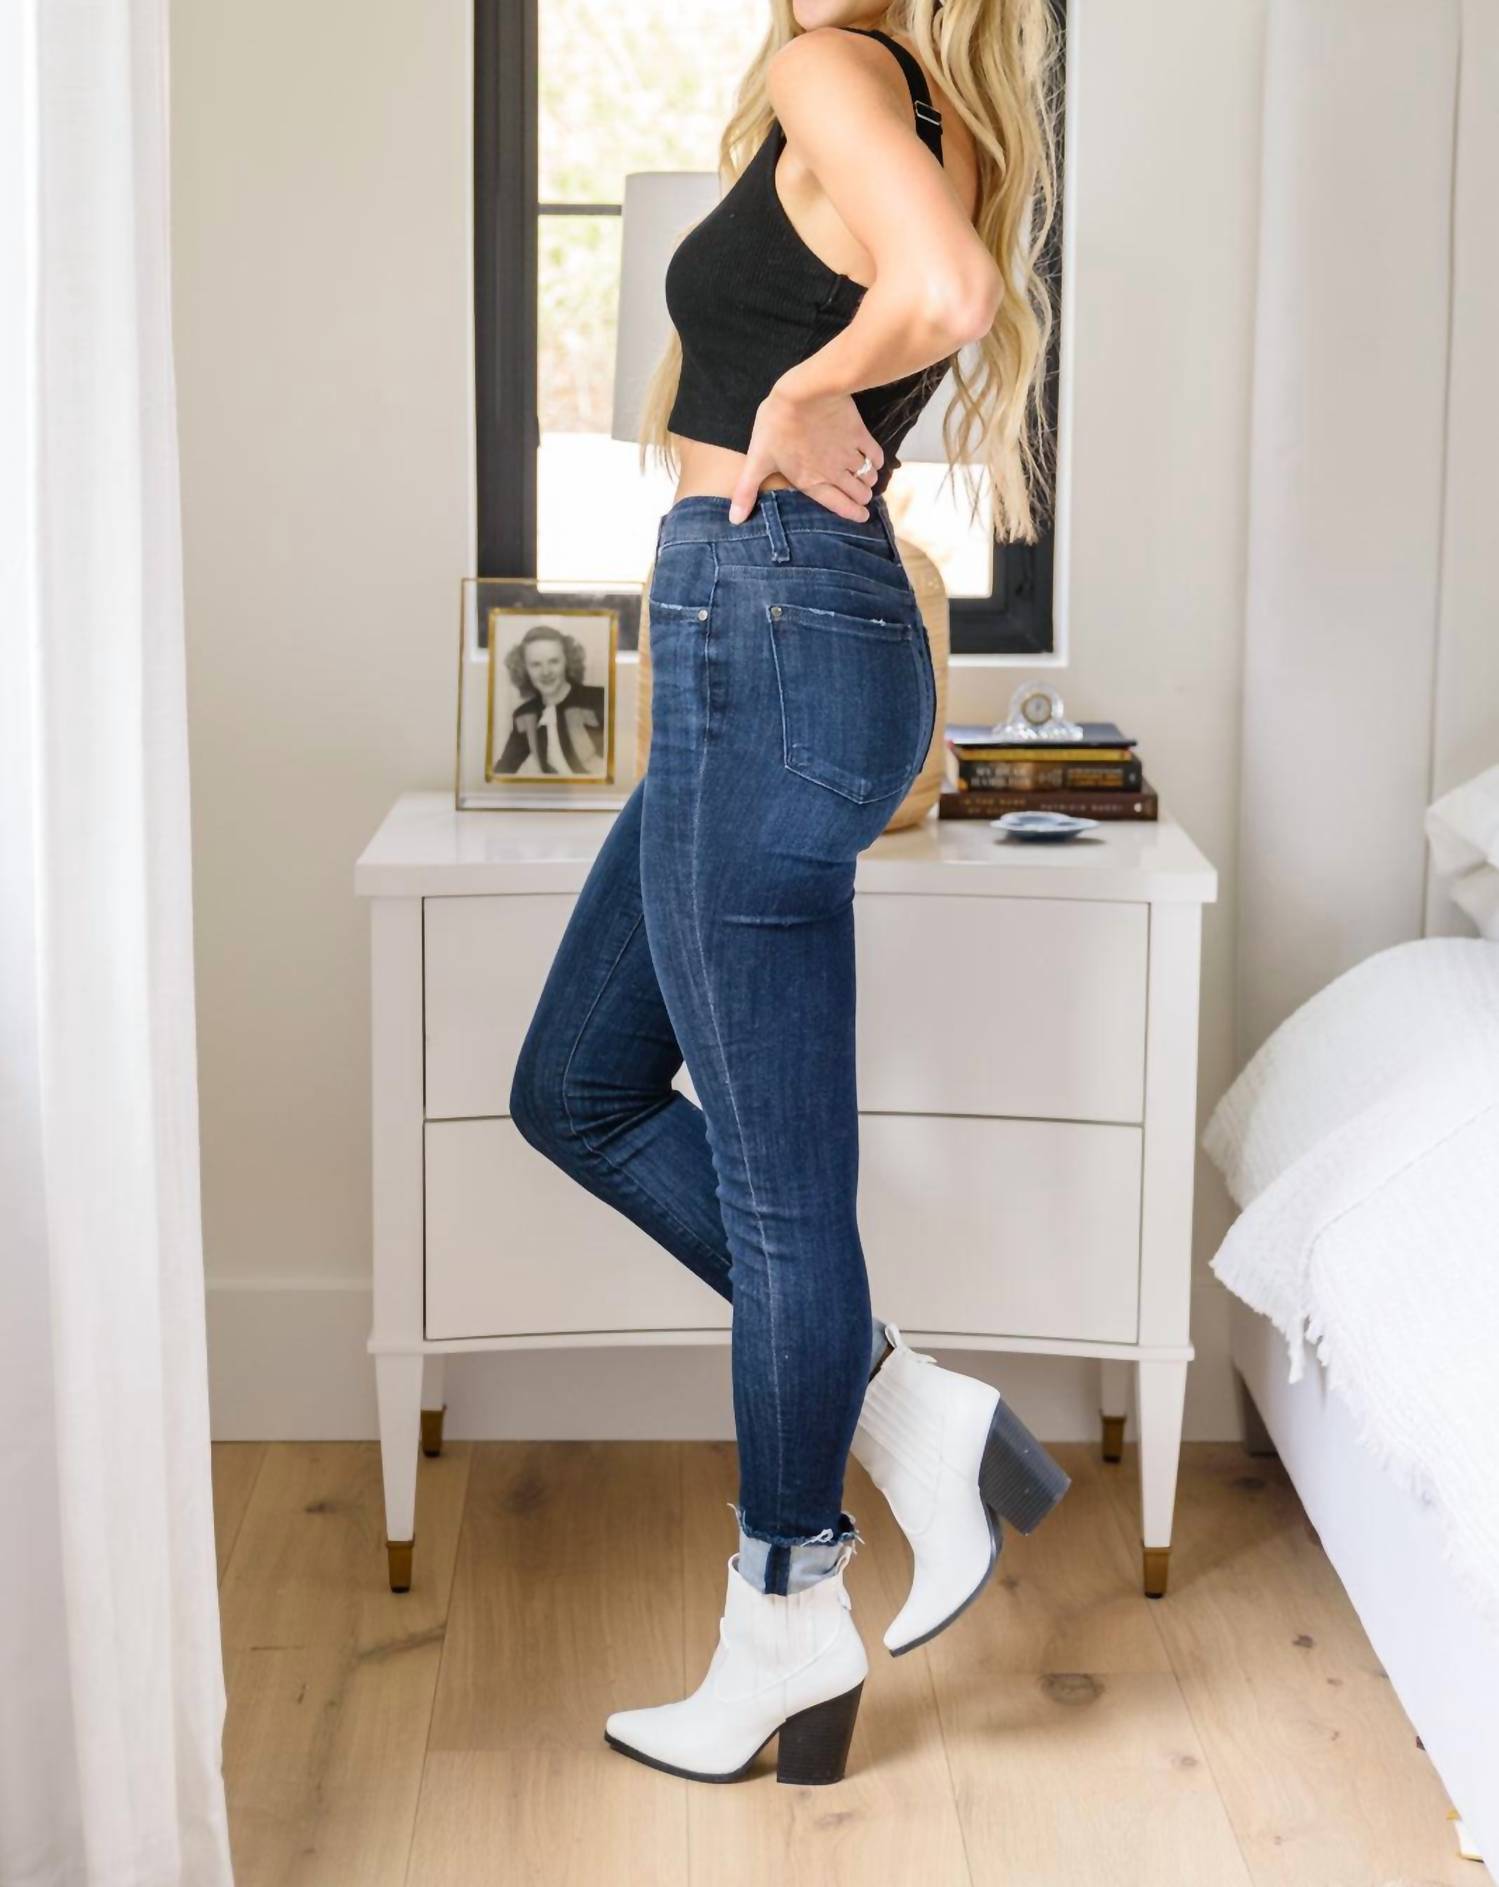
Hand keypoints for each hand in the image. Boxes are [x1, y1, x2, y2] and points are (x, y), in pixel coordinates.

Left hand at [726, 382, 884, 524]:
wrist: (803, 392)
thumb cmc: (776, 425)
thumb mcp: (757, 459)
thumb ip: (747, 491)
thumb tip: (734, 520)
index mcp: (811, 481)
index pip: (838, 505)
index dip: (852, 513)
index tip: (862, 517)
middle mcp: (834, 472)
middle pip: (857, 493)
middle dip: (861, 498)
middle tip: (862, 498)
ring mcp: (849, 454)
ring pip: (867, 476)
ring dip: (868, 482)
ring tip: (867, 482)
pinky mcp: (859, 434)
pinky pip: (875, 454)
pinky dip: (877, 461)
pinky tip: (874, 461)